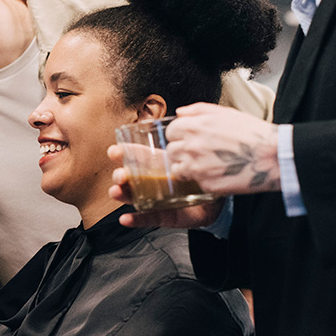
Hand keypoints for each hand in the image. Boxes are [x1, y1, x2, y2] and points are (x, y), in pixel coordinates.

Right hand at [108, 145, 225, 228]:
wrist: (221, 202)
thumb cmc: (205, 177)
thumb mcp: (196, 156)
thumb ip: (189, 137)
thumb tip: (181, 115)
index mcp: (159, 165)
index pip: (137, 157)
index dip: (124, 154)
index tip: (114, 151)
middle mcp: (154, 182)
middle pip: (130, 178)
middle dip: (120, 175)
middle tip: (120, 175)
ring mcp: (156, 200)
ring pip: (134, 197)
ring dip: (122, 194)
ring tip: (117, 192)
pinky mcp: (163, 216)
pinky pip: (147, 219)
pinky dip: (136, 220)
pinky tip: (126, 218)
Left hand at [168, 103, 280, 195]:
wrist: (273, 156)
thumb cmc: (253, 133)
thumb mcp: (226, 112)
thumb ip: (198, 110)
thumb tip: (180, 112)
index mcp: (195, 126)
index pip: (171, 132)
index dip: (179, 135)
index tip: (187, 138)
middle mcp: (192, 146)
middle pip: (171, 151)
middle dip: (181, 151)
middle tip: (197, 152)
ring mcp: (198, 167)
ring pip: (177, 169)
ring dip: (186, 167)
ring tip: (204, 164)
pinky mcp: (207, 184)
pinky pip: (194, 182)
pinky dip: (201, 179)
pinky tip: (216, 173)